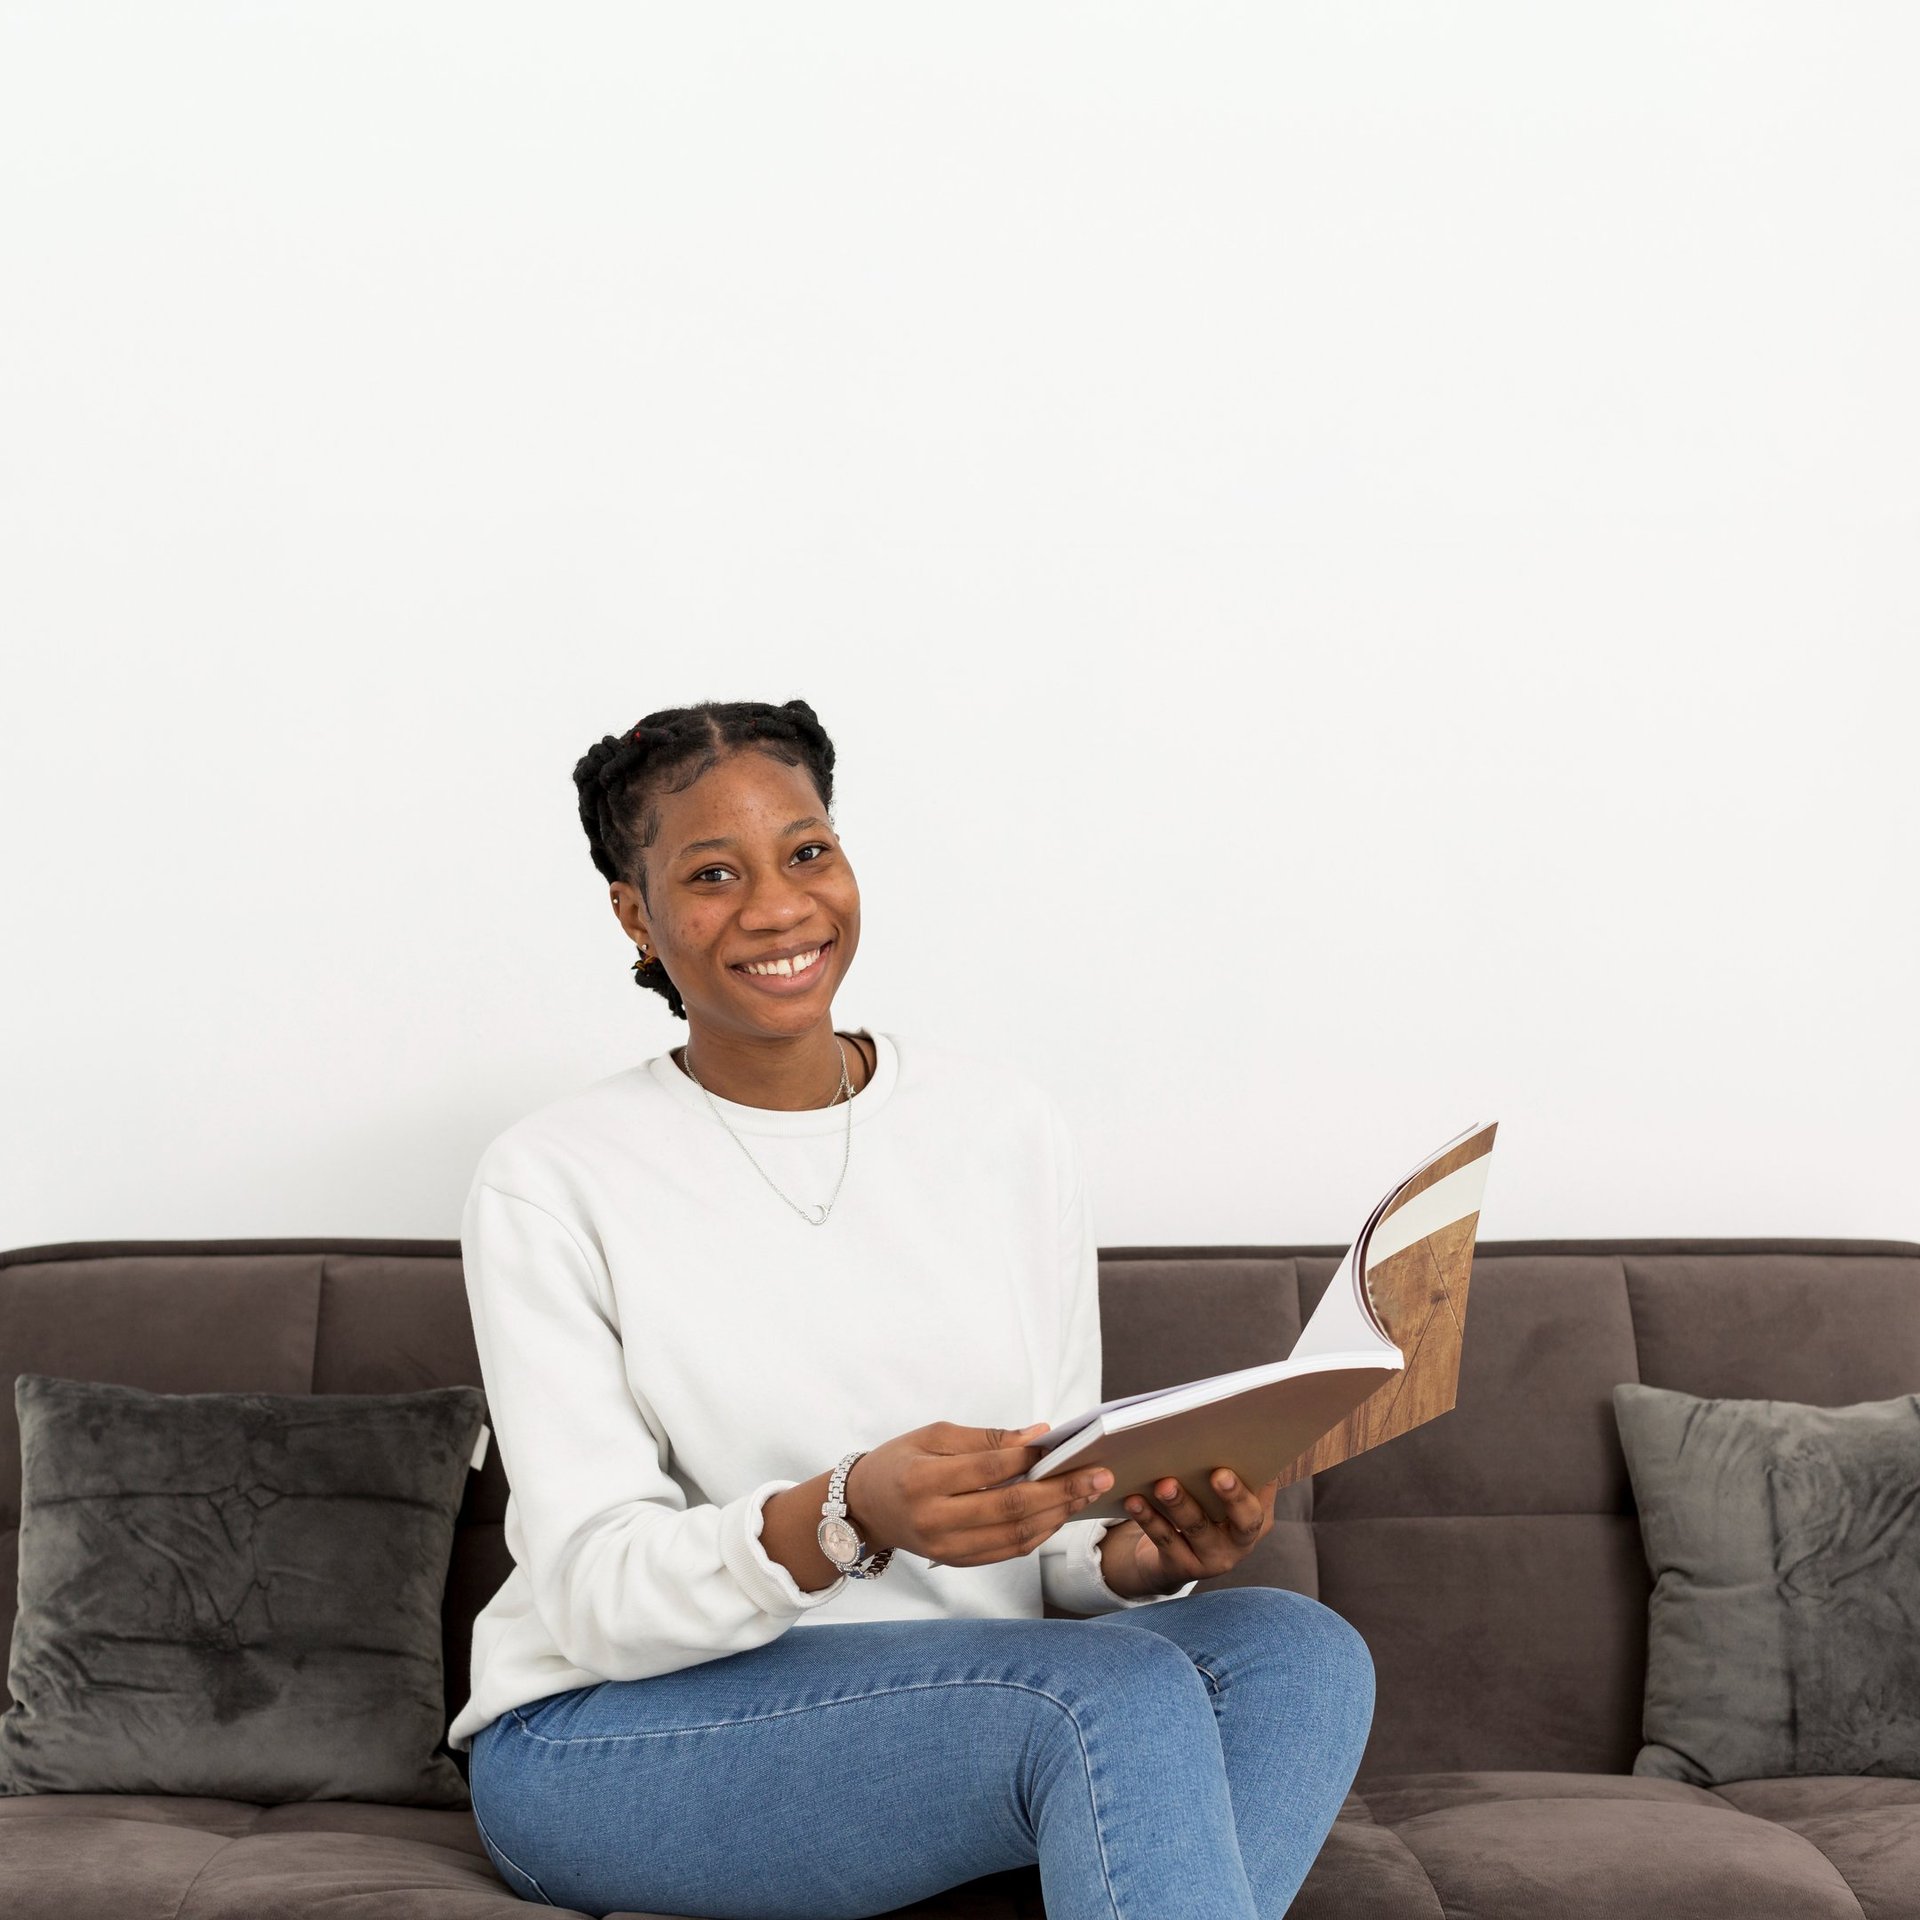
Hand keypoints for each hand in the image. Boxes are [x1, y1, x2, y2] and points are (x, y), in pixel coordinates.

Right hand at [844, 1421, 1114, 1568]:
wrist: (866, 1508)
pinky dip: (1040, 1533)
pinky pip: (1008, 1551)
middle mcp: (935, 1520)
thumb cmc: (900, 1462)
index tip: (1060, 1443)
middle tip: (1099, 1474)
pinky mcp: (957, 1562)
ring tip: (1088, 1492)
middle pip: (1011, 1508)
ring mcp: (947, 1549)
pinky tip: (1060, 1512)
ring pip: (1016, 1536)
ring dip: (1058, 1514)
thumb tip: (1037, 1435)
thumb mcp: (932, 1435)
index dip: (1027, 1456)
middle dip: (1061, 1491)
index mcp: (924, 1481)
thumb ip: (986, 1438)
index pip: (988, 1469)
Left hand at [1102, 1467, 1279, 1597]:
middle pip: (1245, 1520)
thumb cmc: (1202, 1509)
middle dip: (1234, 1497)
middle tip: (1219, 1474)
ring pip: (1197, 1528)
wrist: (1172, 1558)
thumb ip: (1227, 1466)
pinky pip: (1165, 1540)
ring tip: (1165, 1484)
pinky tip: (1134, 1500)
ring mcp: (1214, 1559)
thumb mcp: (1219, 1495)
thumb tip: (1222, 1425)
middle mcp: (1242, 1542)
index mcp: (1259, 1516)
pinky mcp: (1183, 1567)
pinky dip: (1148, 1518)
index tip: (1252, 1458)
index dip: (1262, 1479)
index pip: (1266, 1496)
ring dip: (1181, 1504)